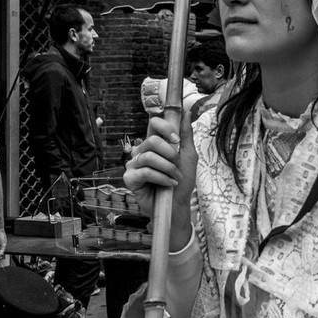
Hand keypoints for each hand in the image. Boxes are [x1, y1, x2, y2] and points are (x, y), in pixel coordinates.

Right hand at [123, 113, 197, 248]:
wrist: (178, 205)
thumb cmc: (181, 182)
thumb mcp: (188, 156)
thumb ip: (185, 134)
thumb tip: (185, 112)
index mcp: (154, 143)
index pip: (153, 124)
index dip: (165, 127)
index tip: (177, 140)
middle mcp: (141, 151)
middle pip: (152, 141)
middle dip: (170, 154)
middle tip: (178, 165)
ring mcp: (134, 164)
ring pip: (149, 156)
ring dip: (168, 168)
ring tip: (174, 178)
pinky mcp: (129, 178)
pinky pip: (145, 171)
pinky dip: (161, 178)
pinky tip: (168, 184)